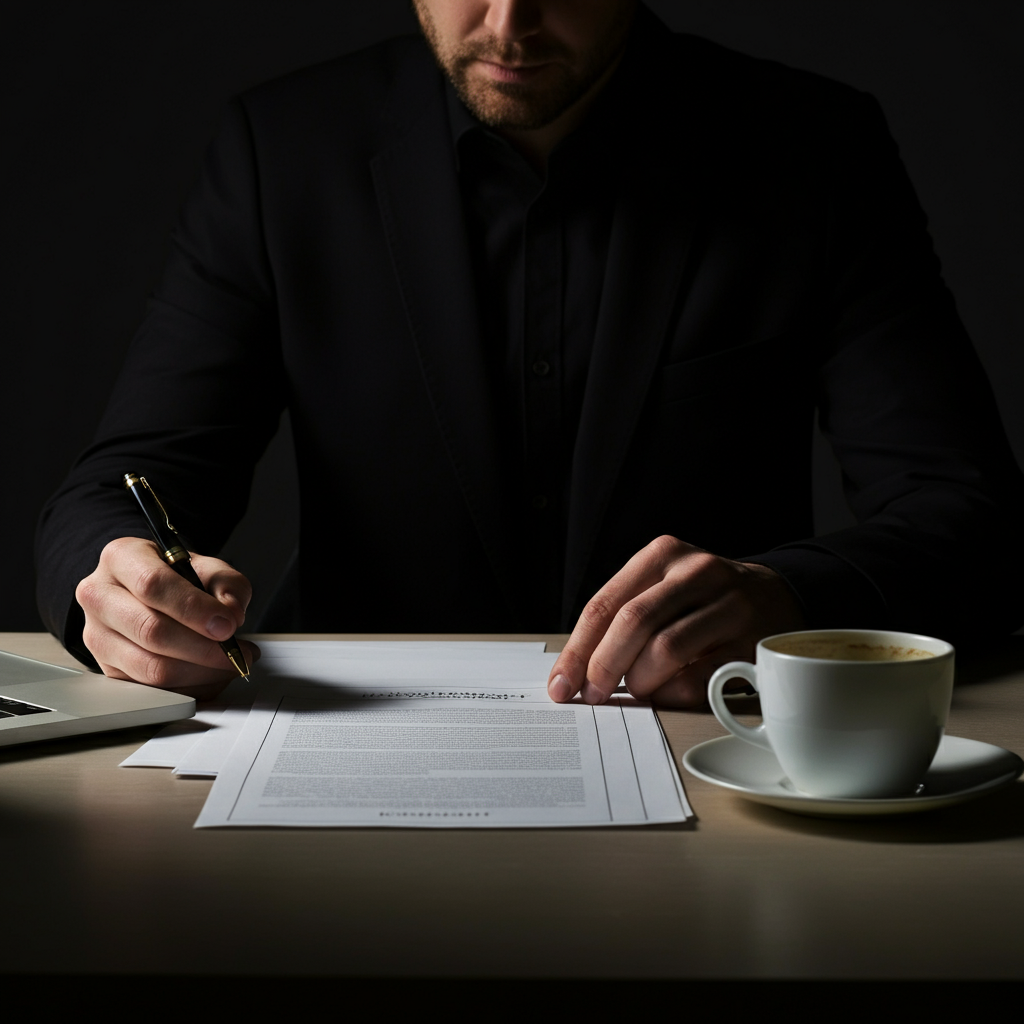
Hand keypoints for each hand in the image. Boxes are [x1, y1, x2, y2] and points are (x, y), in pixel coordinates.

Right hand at [75, 537, 259, 698]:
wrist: (150, 593)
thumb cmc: (177, 577)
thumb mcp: (206, 567)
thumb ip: (226, 584)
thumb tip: (231, 613)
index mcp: (120, 558)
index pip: (152, 585)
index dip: (194, 609)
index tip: (227, 624)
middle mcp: (99, 596)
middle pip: (151, 630)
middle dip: (203, 646)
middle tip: (236, 650)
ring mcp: (97, 636)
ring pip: (152, 667)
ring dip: (201, 671)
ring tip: (231, 662)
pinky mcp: (109, 669)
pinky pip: (154, 688)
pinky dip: (192, 685)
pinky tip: (212, 673)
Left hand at [547, 535, 804, 707]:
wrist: (776, 596)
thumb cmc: (701, 599)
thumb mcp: (662, 586)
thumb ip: (621, 618)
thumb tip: (574, 674)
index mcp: (663, 555)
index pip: (605, 604)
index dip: (578, 650)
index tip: (561, 685)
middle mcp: (697, 572)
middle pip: (634, 622)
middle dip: (603, 667)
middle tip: (592, 695)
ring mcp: (730, 605)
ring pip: (667, 649)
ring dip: (640, 681)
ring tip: (635, 690)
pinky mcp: (753, 642)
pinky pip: (701, 677)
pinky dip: (673, 694)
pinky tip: (666, 694)